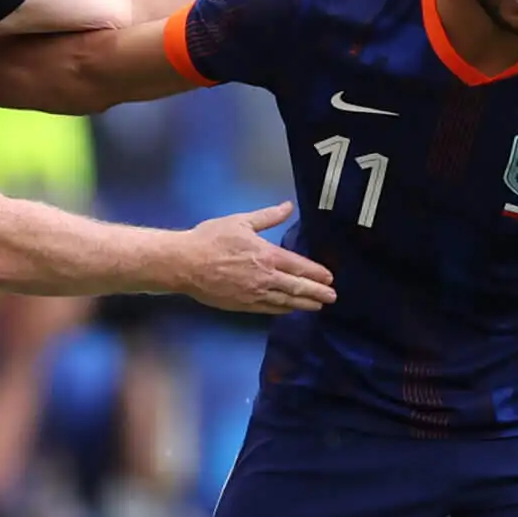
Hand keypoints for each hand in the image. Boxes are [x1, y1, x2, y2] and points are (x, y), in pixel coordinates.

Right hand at [178, 202, 335, 314]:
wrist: (185, 263)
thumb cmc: (211, 239)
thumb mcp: (241, 221)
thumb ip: (268, 216)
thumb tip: (288, 206)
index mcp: (267, 255)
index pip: (300, 266)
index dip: (317, 273)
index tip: (330, 277)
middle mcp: (266, 277)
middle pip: (298, 287)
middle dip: (318, 293)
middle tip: (332, 297)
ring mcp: (254, 294)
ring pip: (286, 301)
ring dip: (304, 304)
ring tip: (318, 306)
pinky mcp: (243, 305)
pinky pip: (269, 310)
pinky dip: (283, 310)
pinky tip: (290, 310)